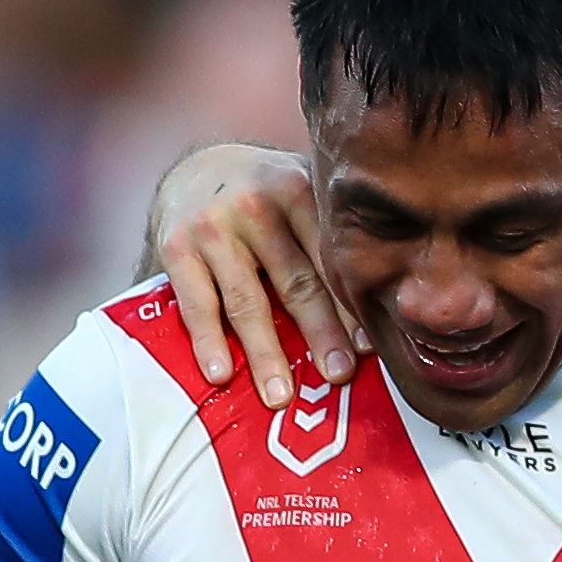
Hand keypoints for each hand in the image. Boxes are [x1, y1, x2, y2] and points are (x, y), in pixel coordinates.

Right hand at [154, 143, 349, 408]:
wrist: (198, 165)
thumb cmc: (271, 193)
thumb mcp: (305, 191)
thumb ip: (335, 233)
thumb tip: (386, 306)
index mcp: (300, 190)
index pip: (331, 259)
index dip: (351, 306)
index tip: (368, 348)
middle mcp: (256, 205)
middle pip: (296, 282)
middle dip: (320, 334)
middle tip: (338, 375)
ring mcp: (212, 227)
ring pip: (246, 302)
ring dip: (265, 353)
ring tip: (280, 395)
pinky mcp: (175, 247)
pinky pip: (196, 304)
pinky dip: (208, 342)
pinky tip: (221, 374)